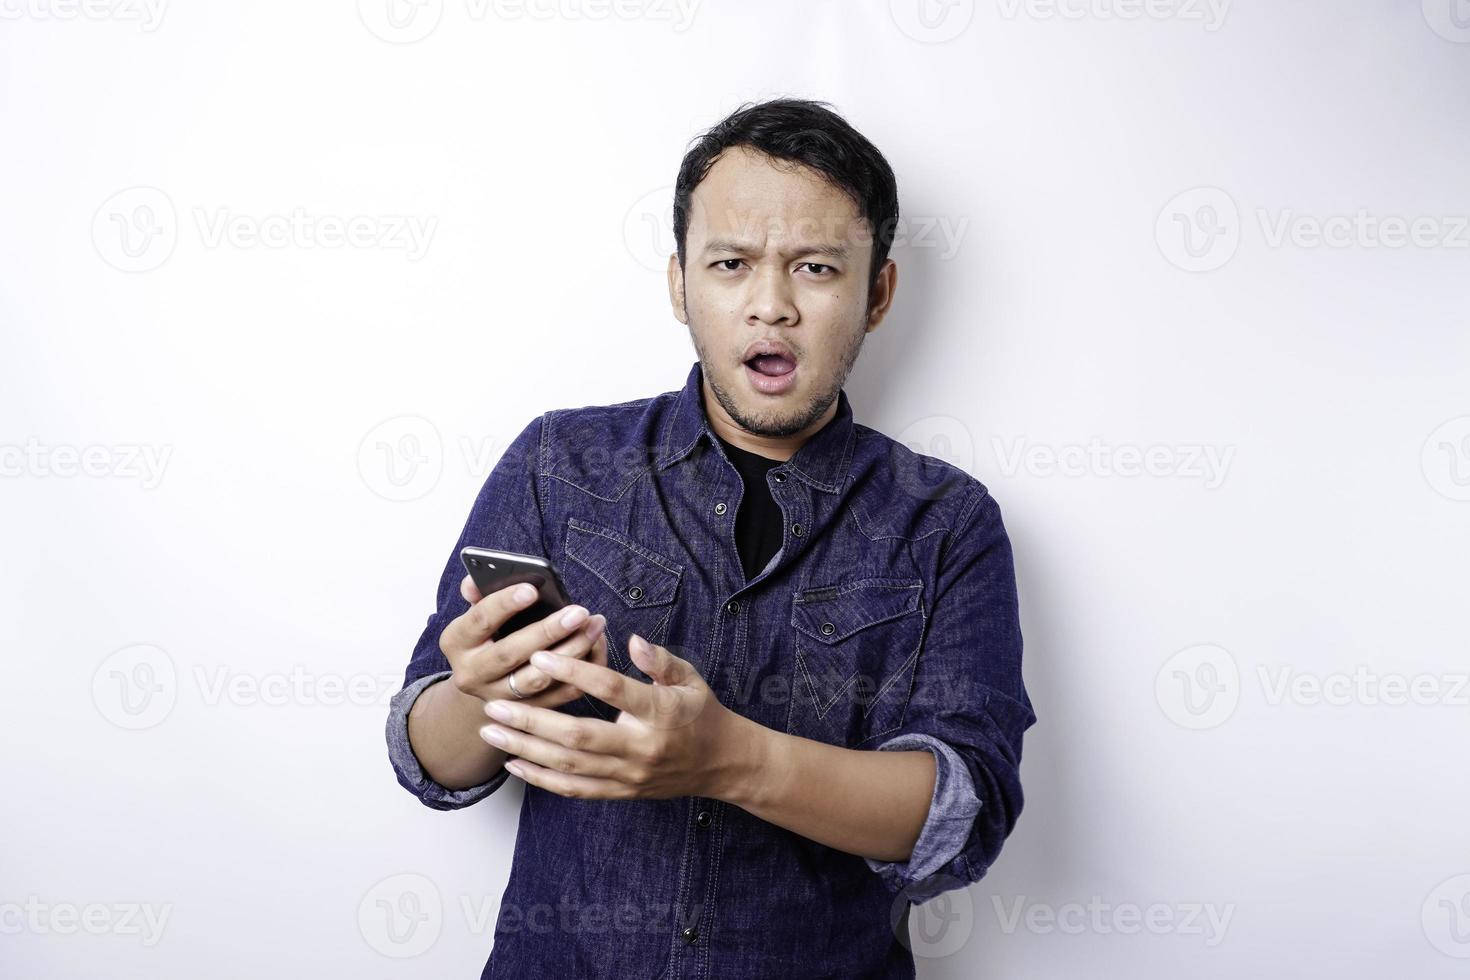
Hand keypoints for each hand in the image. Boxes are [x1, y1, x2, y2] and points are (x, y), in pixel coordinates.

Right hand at [437, 575, 607, 708]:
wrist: (483, 683)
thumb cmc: (486, 636)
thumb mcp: (476, 615)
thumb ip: (480, 596)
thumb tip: (475, 580)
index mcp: (456, 643)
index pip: (480, 620)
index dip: (505, 604)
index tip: (533, 589)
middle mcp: (472, 674)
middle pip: (511, 653)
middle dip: (548, 632)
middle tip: (578, 612)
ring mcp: (498, 699)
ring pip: (537, 679)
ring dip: (571, 652)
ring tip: (594, 626)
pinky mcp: (525, 713)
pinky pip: (558, 696)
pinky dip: (580, 674)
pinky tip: (596, 648)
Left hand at [478, 633, 744, 799]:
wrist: (721, 763)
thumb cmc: (700, 712)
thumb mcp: (689, 677)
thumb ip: (659, 659)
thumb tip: (632, 640)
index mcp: (659, 712)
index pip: (612, 690)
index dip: (574, 672)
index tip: (540, 655)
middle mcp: (641, 748)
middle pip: (579, 737)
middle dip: (532, 721)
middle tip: (496, 704)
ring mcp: (630, 775)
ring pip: (570, 766)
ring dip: (526, 750)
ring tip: (491, 732)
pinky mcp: (622, 792)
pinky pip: (576, 790)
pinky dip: (542, 779)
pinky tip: (514, 764)